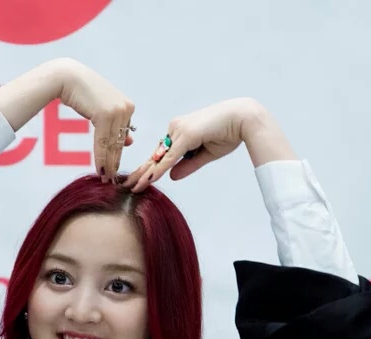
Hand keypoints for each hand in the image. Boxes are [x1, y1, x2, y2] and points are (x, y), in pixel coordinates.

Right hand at [0, 59, 134, 183]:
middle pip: (119, 142)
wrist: (67, 78)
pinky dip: (100, 157)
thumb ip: (116, 124)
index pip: (123, 136)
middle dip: (114, 162)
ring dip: (108, 163)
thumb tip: (129, 142)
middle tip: (112, 179)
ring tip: (105, 178)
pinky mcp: (105, 114)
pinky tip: (100, 169)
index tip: (115, 169)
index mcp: (128, 106)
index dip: (118, 154)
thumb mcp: (103, 109)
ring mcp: (117, 110)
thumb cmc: (83, 93)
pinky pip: (103, 142)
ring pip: (112, 144)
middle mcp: (126, 108)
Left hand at [124, 98, 293, 191]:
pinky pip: (169, 157)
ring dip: (145, 174)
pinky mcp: (186, 134)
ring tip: (131, 187)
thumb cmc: (229, 133)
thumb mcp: (205, 155)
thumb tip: (171, 177)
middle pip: (155, 154)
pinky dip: (158, 170)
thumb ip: (187, 165)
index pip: (161, 153)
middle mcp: (176, 128)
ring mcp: (179, 130)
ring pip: (159, 157)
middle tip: (125, 185)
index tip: (138, 180)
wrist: (244, 118)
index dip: (149, 168)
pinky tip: (148, 180)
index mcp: (180, 131)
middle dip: (140, 172)